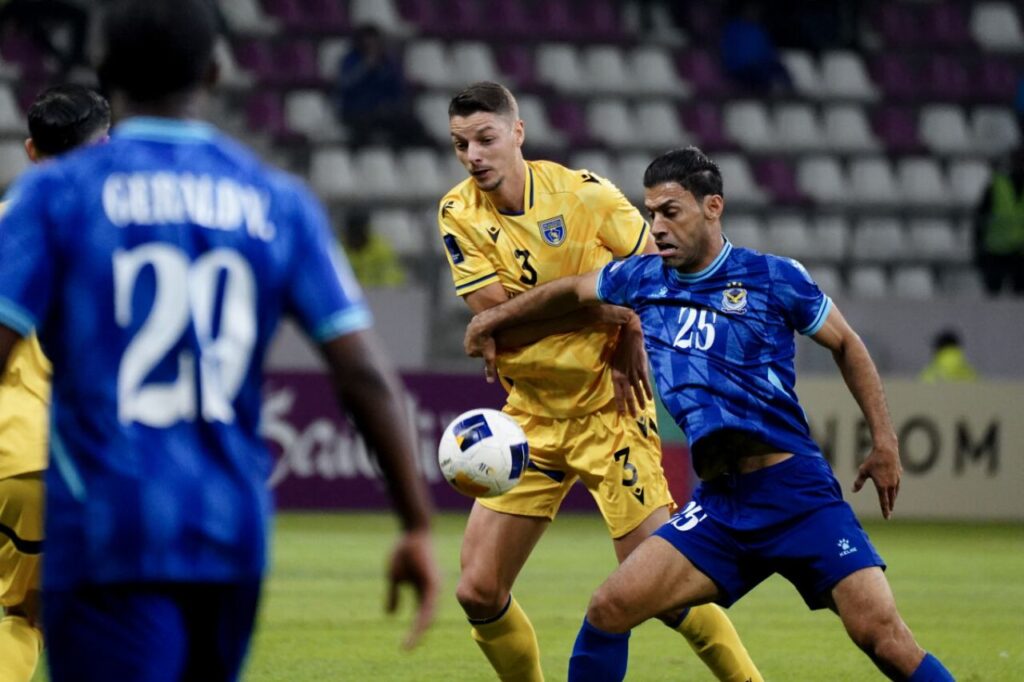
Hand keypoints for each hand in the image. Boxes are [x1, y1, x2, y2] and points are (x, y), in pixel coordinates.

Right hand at [385, 529, 440, 649]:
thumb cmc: (405, 551)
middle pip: (426, 619)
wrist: (413, 531)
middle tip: (406, 649)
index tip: (403, 645)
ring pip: (429, 614)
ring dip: (419, 630)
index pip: (421, 616)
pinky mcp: (432, 581)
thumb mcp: (395, 576)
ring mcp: (434, 586)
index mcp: (424, 591)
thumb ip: (394, 594)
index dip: (414, 631)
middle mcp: (432, 591)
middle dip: (416, 635)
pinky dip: (423, 615)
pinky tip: (419, 625)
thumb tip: (390, 614)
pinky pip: (428, 602)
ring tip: (409, 643)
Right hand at [464, 314, 497, 382]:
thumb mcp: (490, 357)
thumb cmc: (487, 341)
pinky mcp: (471, 325)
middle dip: (484, 345)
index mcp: (469, 351)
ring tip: (490, 336)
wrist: (485, 324)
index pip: (479, 354)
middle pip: (478, 346)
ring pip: (478, 337)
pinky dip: (483, 329)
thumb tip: (490, 382)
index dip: (486, 352)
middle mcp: (466, 343)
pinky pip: (479, 329)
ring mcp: (467, 333)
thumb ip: (489, 369)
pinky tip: (488, 328)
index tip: (491, 349)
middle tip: (492, 342)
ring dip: (484, 337)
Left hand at [610, 316, 651, 416]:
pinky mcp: (642, 368)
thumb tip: (618, 383)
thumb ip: (617, 372)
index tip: (621, 414)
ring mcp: (633, 372)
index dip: (620, 404)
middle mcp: (624, 376)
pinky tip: (649, 398)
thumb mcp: (614, 361)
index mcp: (616, 374)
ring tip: (642, 410)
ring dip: (639, 401)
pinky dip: (647, 391)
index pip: (618, 393)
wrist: (630, 335)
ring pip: (637, 390)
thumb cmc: (621, 348)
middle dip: (630, 407)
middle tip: (633, 417)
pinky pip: (645, 382)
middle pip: (628, 395)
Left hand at [852, 441, 901, 518]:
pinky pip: (897, 484)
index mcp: (882, 486)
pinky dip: (895, 489)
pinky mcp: (899, 474)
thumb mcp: (863, 471)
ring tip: (892, 503)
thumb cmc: (872, 460)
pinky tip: (894, 488)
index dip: (885, 510)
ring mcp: (896, 479)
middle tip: (889, 513)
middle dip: (890, 506)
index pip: (884, 502)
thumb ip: (858, 482)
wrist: (886, 450)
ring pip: (895, 492)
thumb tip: (853, 491)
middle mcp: (891, 485)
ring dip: (893, 498)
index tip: (887, 517)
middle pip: (891, 499)